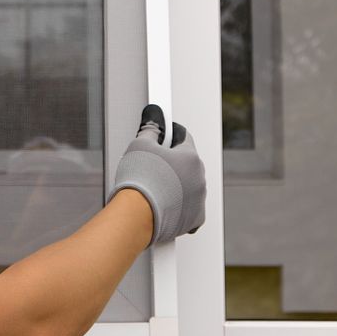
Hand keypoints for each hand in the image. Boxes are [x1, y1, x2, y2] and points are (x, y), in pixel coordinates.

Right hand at [109, 105, 205, 244]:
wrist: (136, 215)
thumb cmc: (140, 182)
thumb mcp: (140, 144)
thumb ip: (151, 129)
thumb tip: (154, 116)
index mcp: (191, 157)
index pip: (184, 137)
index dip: (170, 134)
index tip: (162, 135)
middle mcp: (200, 178)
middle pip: (187, 163)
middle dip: (172, 162)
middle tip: (152, 164)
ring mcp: (199, 200)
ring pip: (189, 186)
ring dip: (176, 184)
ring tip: (154, 187)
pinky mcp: (195, 219)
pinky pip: (190, 208)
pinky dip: (179, 206)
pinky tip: (164, 204)